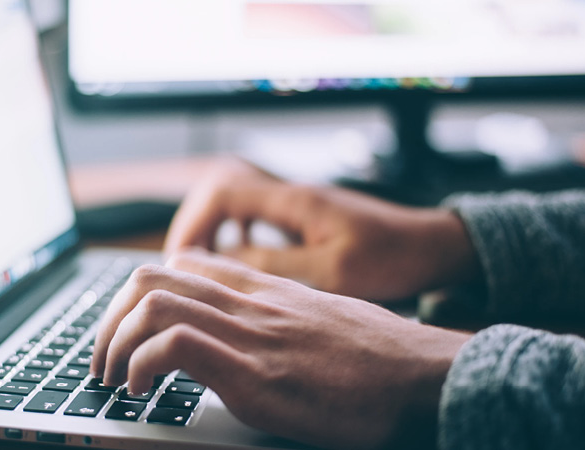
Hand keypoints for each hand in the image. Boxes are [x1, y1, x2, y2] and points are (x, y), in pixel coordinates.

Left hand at [92, 249, 470, 449]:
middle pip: (152, 276)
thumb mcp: (322, 321)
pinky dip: (141, 365)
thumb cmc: (382, 358)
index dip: (141, 293)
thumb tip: (253, 336)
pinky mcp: (256, 374)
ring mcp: (251, 334)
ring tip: (112, 378)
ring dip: (114, 342)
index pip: (183, 264)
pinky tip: (141, 391)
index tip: (130, 329)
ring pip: (152, 303)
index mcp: (265, 290)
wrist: (428, 377)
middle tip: (103, 358)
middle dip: (110, 318)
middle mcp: (250, 302)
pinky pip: (175, 346)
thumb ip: (279, 317)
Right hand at [164, 159, 478, 300]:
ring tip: (202, 265)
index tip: (181, 258)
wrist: (432, 247)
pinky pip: (255, 217)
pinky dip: (236, 235)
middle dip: (195, 226)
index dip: (193, 222)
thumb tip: (224, 263)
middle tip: (183, 265)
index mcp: (294, 201)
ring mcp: (297, 205)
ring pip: (235, 204)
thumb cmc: (392, 258)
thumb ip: (276, 264)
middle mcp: (291, 195)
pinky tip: (238, 261)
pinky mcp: (305, 218)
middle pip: (220, 192)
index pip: (222, 192)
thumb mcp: (332, 271)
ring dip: (213, 230)